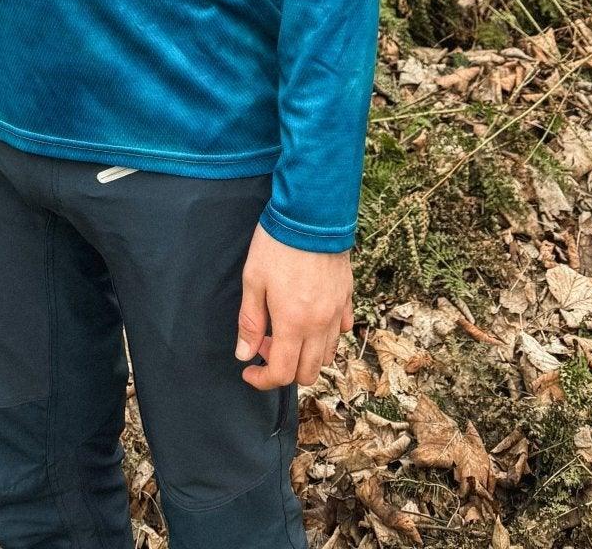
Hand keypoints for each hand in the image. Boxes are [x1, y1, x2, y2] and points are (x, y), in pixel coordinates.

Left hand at [236, 223, 352, 389]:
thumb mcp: (253, 280)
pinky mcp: (346, 296)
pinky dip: (326, 335)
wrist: (312, 212)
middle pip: (308, 372)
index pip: (282, 373)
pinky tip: (311, 317)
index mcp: (294, 323)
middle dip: (284, 370)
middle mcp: (320, 324)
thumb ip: (250, 322)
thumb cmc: (278, 244)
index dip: (262, 380)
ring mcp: (337, 311)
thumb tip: (245, 355)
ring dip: (306, 355)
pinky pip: (341, 329)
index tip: (249, 371)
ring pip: (327, 355)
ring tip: (287, 331)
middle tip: (266, 343)